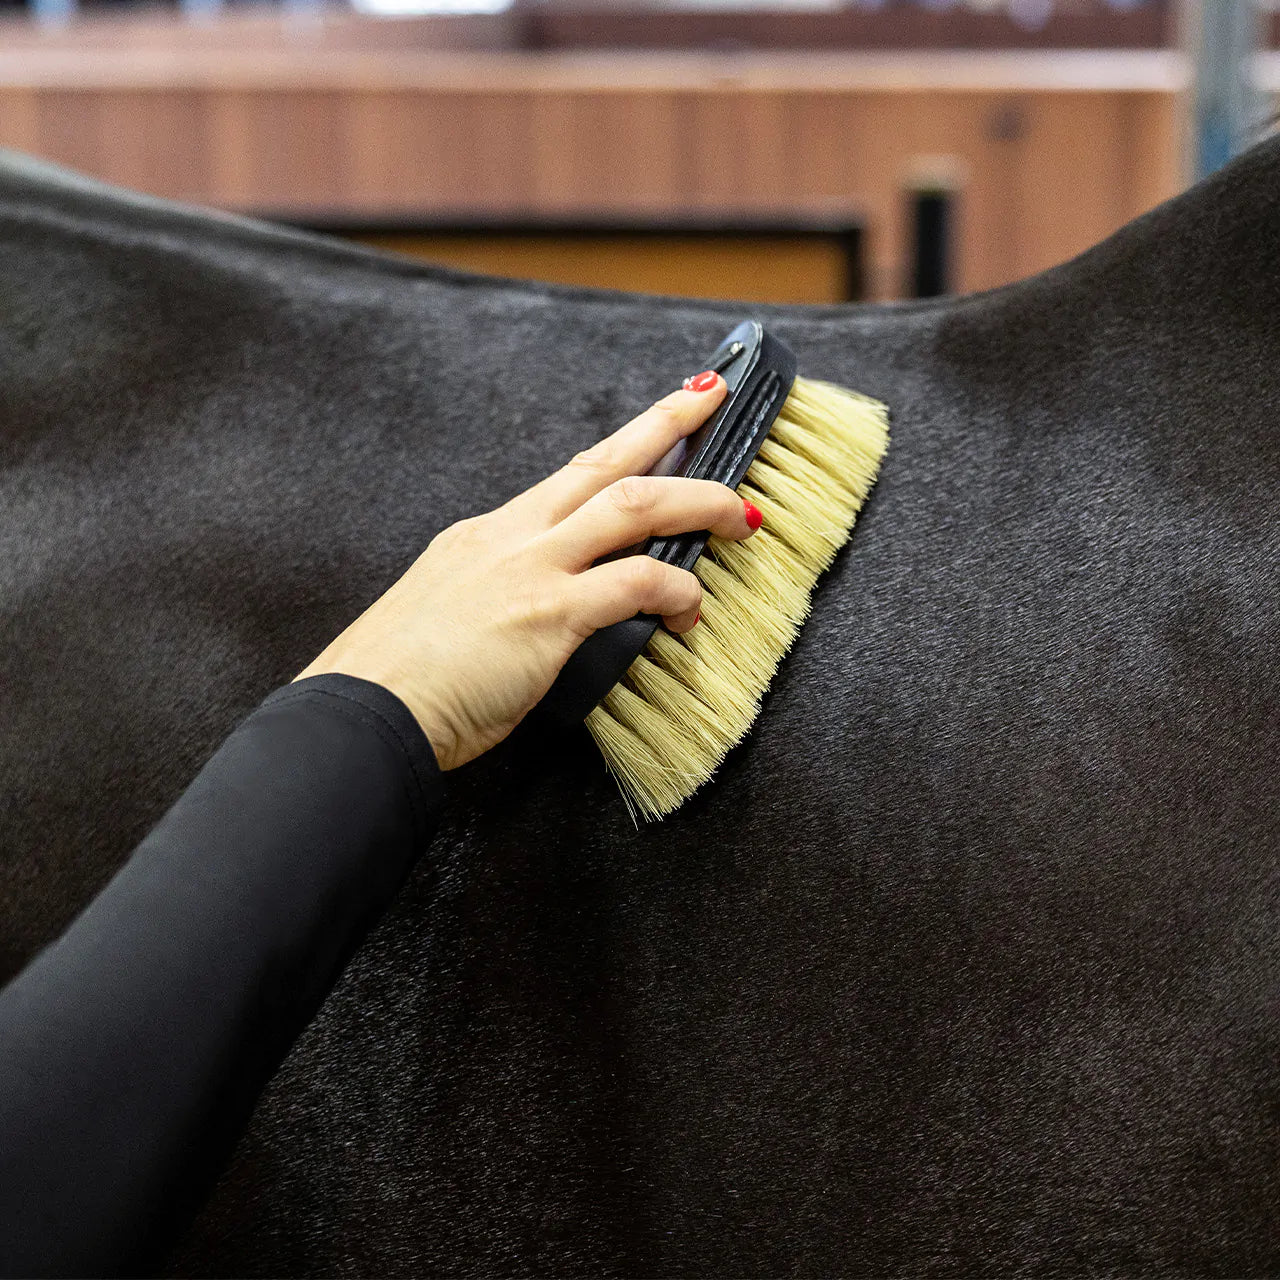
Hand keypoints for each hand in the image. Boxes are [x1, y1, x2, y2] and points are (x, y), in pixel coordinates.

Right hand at [295, 371, 762, 769]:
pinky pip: (635, 583)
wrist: (362, 713)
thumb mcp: (449, 613)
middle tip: (711, 402)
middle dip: (668, 426)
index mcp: (488, 535)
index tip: (664, 414)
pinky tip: (689, 611)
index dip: (623, 444)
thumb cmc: (400, 679)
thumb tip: (538, 612)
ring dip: (698, 503)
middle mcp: (512, 537)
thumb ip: (500, 598)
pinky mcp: (548, 614)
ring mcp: (531, 569)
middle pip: (607, 464)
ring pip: (634, 506)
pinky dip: (677, 590)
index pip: (570, 474)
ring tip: (740, 516)